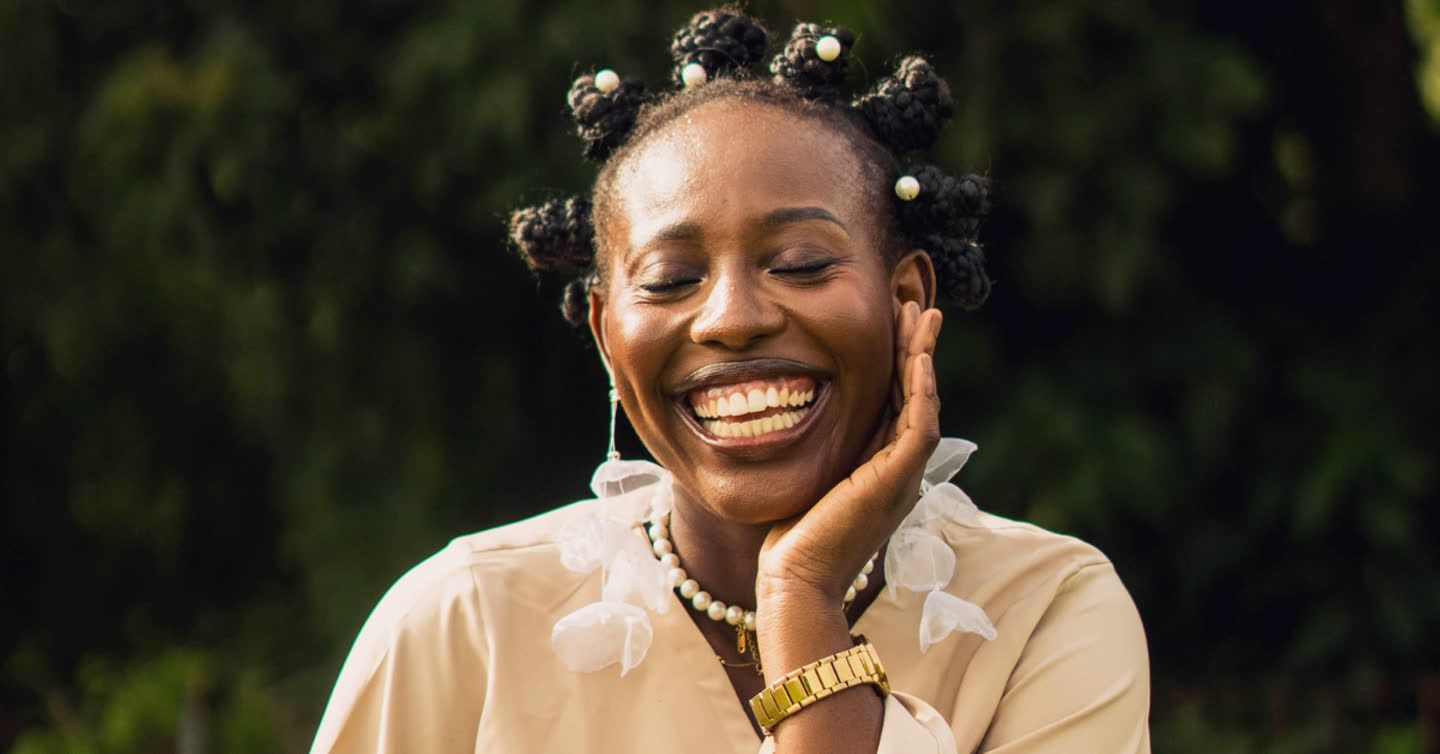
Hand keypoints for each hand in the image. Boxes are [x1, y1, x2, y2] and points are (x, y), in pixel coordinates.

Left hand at [755, 301, 942, 604]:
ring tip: (920, 313)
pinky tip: (915, 355)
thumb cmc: (790, 539)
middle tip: (914, 304)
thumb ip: (818, 449)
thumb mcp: (807, 477)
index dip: (896, 361)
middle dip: (915, 347)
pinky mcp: (897, 480)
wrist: (795, 579)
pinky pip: (918, 423)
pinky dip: (919, 387)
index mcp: (880, 470)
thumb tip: (794, 413)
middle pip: (916, 395)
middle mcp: (899, 471)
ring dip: (922, 355)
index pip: (895, 403)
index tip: (891, 322)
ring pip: (923, 402)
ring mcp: (902, 476)